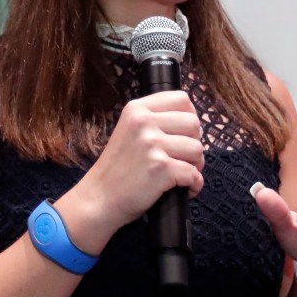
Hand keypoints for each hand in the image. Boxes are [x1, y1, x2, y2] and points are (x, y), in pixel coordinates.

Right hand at [74, 91, 204, 232]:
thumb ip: (154, 121)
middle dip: (194, 143)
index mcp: (136, 109)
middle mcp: (143, 122)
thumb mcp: (128, 131)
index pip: (181, 99)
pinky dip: (194, 185)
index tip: (184, 133)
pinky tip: (183, 190)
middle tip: (182, 159)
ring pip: (197, 149)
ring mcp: (152, 144)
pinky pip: (194, 174)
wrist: (99, 198)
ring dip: (195, 166)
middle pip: (193, 124)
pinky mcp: (160, 167)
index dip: (190, 117)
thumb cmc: (117, 169)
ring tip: (180, 175)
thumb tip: (194, 125)